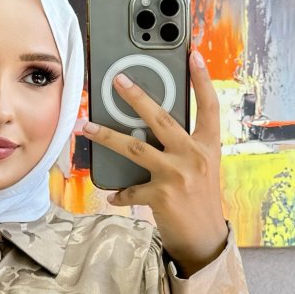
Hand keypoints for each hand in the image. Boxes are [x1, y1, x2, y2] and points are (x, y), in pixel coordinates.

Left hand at [78, 50, 228, 274]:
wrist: (205, 239)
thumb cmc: (200, 201)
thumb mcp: (201, 169)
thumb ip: (184, 147)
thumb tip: (150, 130)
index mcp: (209, 146)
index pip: (209, 106)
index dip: (202, 79)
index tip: (194, 54)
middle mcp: (195, 155)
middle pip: (161, 117)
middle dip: (136, 96)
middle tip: (117, 80)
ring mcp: (178, 174)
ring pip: (134, 146)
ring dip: (105, 136)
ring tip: (85, 126)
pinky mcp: (162, 194)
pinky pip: (130, 188)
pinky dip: (120, 192)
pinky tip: (116, 195)